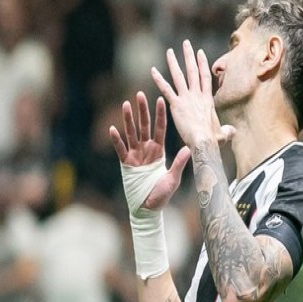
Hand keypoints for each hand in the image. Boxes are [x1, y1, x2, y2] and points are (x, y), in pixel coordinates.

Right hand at [109, 91, 189, 209]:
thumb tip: (189, 149)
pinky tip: (112, 129)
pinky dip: (116, 140)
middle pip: (144, 126)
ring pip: (131, 133)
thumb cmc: (163, 194)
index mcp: (160, 151)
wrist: (149, 208)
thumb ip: (179, 163)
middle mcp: (147, 150)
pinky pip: (120, 149)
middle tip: (140, 94)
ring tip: (125, 104)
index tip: (161, 99)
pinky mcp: (126, 164)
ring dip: (128, 119)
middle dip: (142, 110)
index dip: (160, 115)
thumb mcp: (173, 178)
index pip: (160, 129)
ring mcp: (135, 155)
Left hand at [150, 40, 234, 148]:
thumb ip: (227, 131)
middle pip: (193, 71)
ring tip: (169, 51)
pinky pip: (166, 89)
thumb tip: (233, 131)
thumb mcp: (224, 135)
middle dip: (189, 56)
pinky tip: (152, 70)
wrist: (204, 142)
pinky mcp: (176, 105)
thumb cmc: (214, 140)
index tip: (200, 53)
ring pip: (179, 76)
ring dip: (173, 62)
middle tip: (185, 43)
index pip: (205, 77)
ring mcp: (186, 98)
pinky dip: (158, 79)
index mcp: (208, 100)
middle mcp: (197, 95)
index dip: (203, 64)